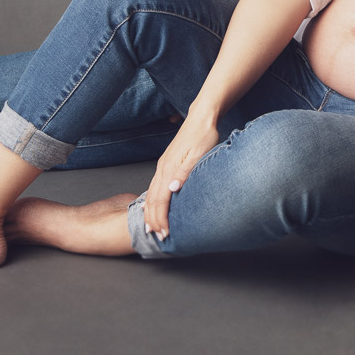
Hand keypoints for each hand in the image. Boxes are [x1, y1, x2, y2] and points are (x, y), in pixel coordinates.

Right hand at [140, 108, 219, 238]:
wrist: (202, 117)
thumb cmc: (203, 135)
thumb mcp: (198, 154)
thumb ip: (184, 172)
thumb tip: (171, 190)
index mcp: (169, 168)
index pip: (160, 200)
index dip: (161, 218)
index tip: (164, 233)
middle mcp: (163, 169)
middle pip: (152, 200)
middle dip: (153, 220)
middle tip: (158, 236)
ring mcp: (163, 166)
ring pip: (151, 194)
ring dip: (150, 212)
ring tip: (151, 226)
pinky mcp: (167, 163)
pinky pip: (154, 187)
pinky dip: (151, 200)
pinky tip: (150, 205)